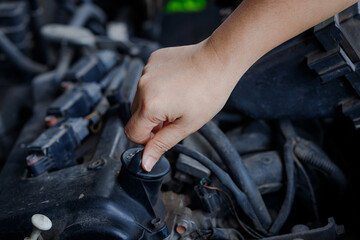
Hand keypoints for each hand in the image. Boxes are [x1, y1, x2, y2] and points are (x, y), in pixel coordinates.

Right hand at [124, 38, 238, 170]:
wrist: (219, 60)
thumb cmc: (209, 93)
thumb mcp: (186, 125)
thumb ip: (162, 144)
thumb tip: (145, 163)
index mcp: (150, 105)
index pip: (131, 133)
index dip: (146, 140)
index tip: (162, 135)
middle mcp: (142, 86)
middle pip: (136, 115)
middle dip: (152, 121)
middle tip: (174, 117)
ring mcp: (146, 70)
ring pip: (141, 98)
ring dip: (154, 104)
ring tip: (178, 99)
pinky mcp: (153, 60)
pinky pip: (148, 81)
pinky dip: (158, 87)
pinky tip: (176, 85)